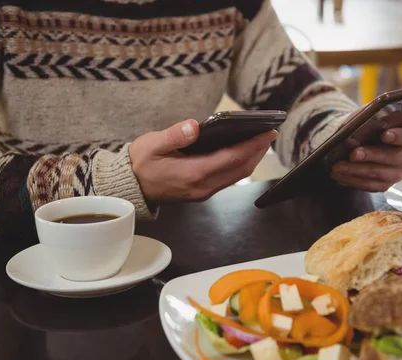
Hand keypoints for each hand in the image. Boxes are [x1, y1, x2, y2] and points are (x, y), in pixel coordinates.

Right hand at [129, 119, 276, 202]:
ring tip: (261, 141)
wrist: (131, 189)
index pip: (231, 158)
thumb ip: (174, 135)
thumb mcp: (151, 145)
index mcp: (193, 173)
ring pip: (237, 175)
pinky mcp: (202, 191)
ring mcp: (204, 191)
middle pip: (240, 169)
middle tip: (270, 133)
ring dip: (251, 159)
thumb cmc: (140, 165)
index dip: (252, 145)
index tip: (267, 133)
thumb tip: (195, 125)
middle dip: (257, 151)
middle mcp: (203, 186)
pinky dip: (240, 165)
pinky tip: (242, 152)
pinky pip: (228, 178)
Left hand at [330, 126, 401, 191]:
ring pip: (380, 173)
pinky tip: (339, 174)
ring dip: (357, 170)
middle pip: (395, 157)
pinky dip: (352, 179)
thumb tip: (360, 128)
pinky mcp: (384, 185)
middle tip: (353, 154)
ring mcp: (397, 172)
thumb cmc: (364, 128)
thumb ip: (369, 120)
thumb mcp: (366, 118)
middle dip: (372, 155)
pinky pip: (370, 185)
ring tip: (338, 166)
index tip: (384, 135)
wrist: (354, 142)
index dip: (399, 136)